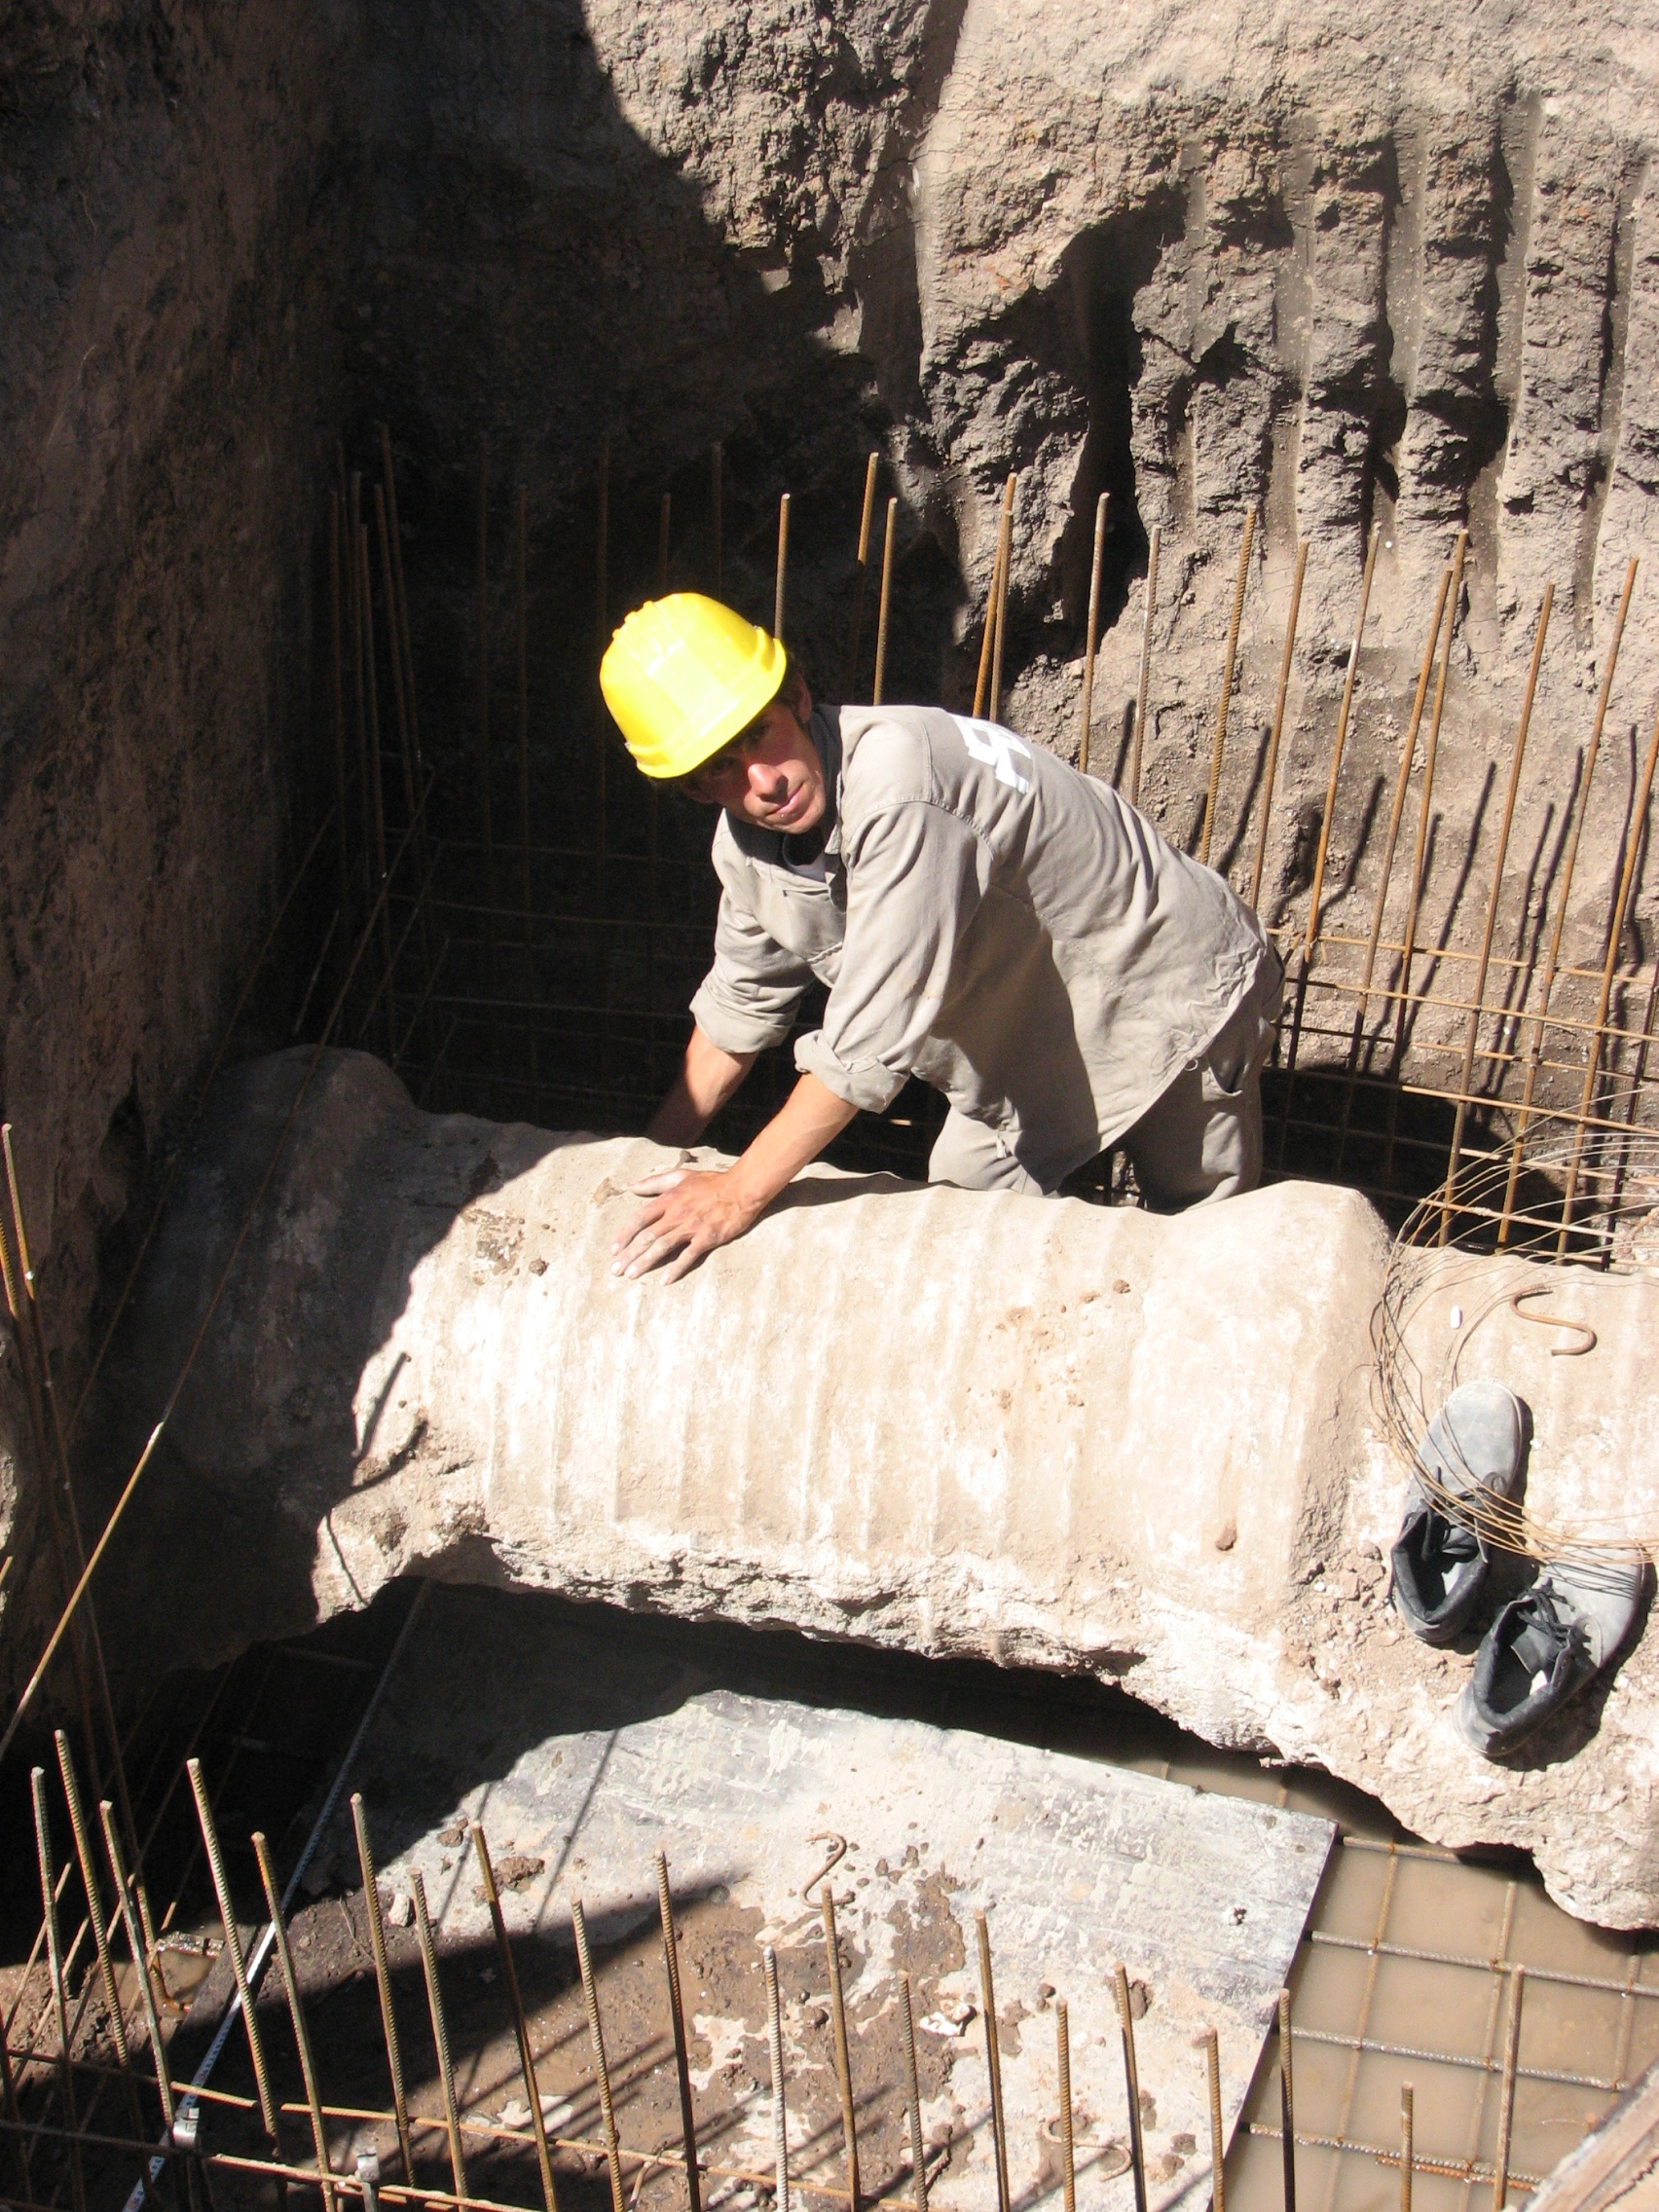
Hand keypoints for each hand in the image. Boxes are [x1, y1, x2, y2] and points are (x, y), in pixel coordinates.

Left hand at [610, 1166, 764, 1283]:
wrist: (741, 1188)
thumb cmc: (711, 1182)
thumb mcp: (680, 1176)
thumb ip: (654, 1182)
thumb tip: (630, 1186)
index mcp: (668, 1200)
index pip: (640, 1219)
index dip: (624, 1235)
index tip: (613, 1249)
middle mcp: (676, 1214)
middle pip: (647, 1237)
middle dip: (629, 1255)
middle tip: (615, 1270)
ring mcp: (692, 1227)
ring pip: (662, 1247)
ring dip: (645, 1262)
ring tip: (631, 1275)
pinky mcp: (707, 1238)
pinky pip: (688, 1256)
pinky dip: (676, 1269)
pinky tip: (664, 1280)